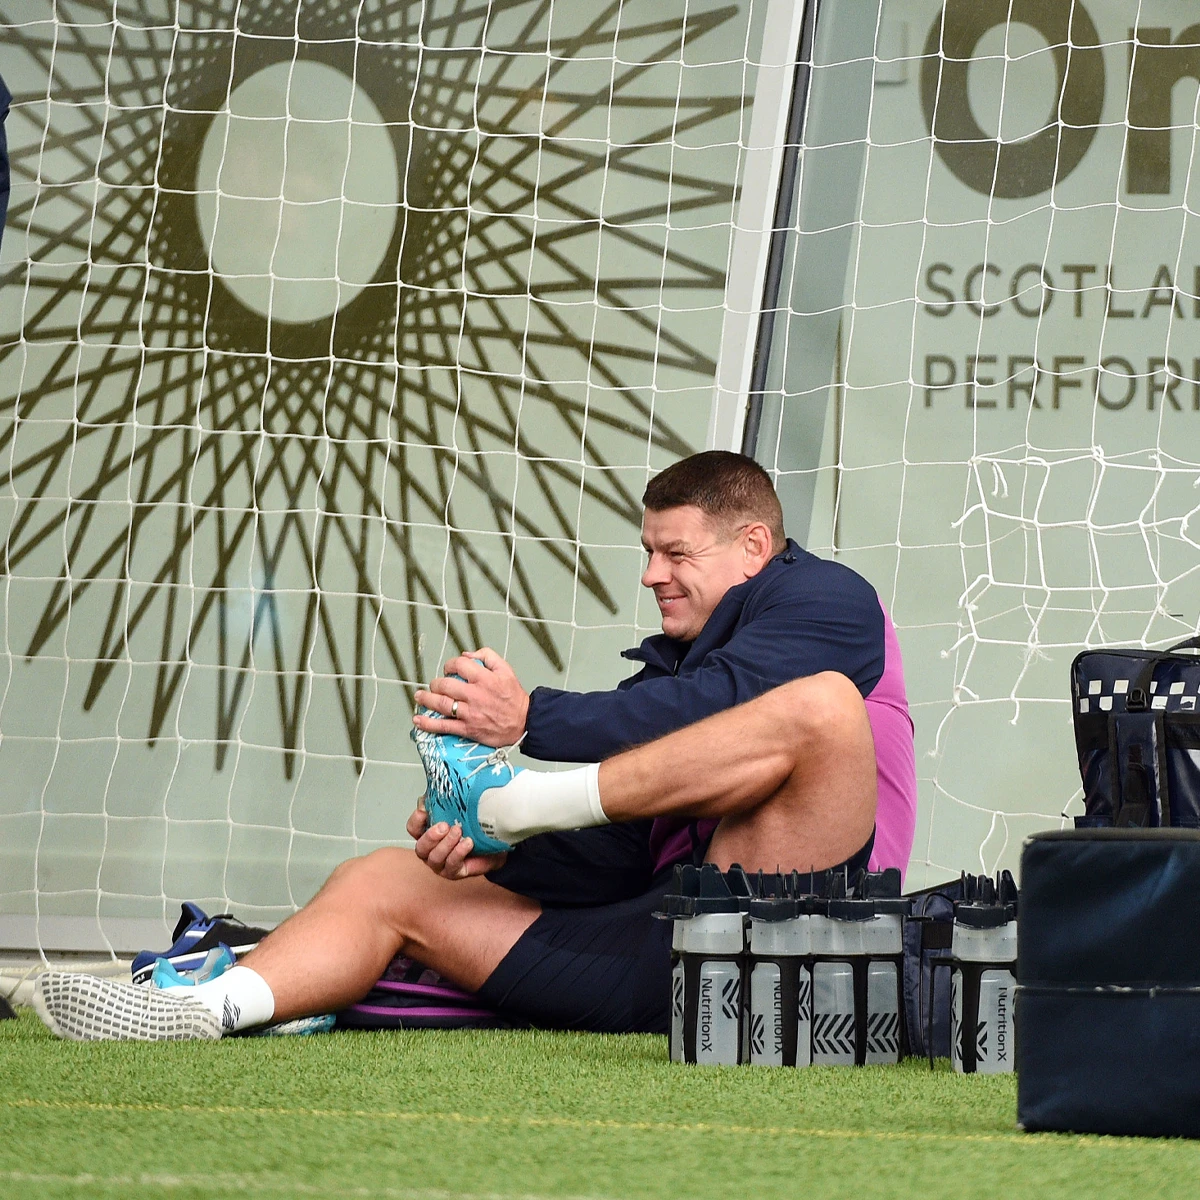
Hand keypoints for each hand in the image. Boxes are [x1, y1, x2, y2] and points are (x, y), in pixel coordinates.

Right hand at [407, 797, 506, 879]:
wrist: (497, 844)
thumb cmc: (475, 827)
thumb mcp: (461, 808)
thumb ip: (446, 799)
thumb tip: (439, 786)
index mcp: (429, 832)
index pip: (413, 828)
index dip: (416, 820)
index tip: (424, 811)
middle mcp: (431, 850)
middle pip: (421, 847)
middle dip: (431, 836)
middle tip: (444, 826)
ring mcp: (441, 863)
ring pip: (435, 857)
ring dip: (446, 844)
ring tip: (458, 832)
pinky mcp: (454, 872)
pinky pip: (452, 865)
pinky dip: (458, 853)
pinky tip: (467, 843)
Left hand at [412, 646, 529, 747]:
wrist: (524, 722)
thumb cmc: (514, 698)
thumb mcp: (506, 669)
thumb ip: (487, 656)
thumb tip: (467, 655)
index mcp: (484, 679)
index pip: (459, 665)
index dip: (449, 665)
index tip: (448, 669)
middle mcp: (475, 695)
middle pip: (445, 685)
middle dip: (436, 683)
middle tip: (435, 685)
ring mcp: (470, 713)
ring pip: (441, 704)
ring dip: (426, 699)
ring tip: (420, 696)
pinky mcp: (468, 728)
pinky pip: (444, 726)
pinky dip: (428, 724)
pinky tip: (418, 719)